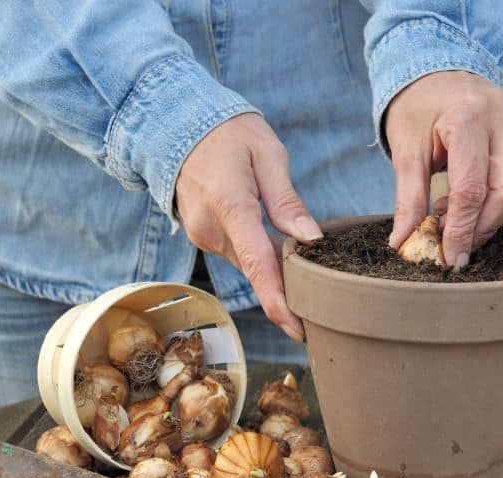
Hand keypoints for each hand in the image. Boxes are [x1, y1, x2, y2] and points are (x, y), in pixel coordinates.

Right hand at [175, 113, 321, 341]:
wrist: (178, 125)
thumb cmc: (229, 132)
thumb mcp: (267, 153)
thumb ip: (287, 199)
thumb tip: (311, 238)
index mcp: (229, 205)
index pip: (257, 263)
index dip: (278, 300)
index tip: (297, 328)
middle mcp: (210, 228)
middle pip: (256, 269)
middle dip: (288, 289)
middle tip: (323, 307)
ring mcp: (202, 234)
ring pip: (248, 264)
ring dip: (275, 270)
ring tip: (309, 276)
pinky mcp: (203, 235)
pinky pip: (238, 253)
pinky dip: (260, 257)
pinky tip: (282, 253)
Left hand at [384, 71, 502, 268]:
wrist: (434, 69)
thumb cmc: (416, 107)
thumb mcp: (405, 150)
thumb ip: (408, 198)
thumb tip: (404, 242)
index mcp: (469, 117)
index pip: (472, 187)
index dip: (462, 230)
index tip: (451, 259)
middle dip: (483, 225)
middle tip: (453, 243)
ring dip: (487, 216)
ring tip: (450, 219)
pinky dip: (490, 201)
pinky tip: (462, 205)